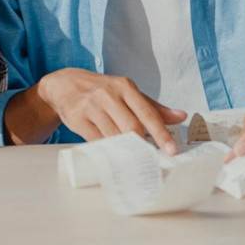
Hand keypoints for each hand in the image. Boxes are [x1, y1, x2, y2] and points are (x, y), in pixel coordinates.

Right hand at [40, 68, 186, 153]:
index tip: (171, 150)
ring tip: (135, 159)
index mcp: (124, 86)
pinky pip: (97, 141)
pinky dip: (108, 150)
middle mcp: (108, 95)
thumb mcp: (125, 91)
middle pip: (131, 127)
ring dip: (126, 150)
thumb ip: (152, 106)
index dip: (161, 133)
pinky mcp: (78, 119)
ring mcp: (91, 107)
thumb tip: (181, 116)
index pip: (147, 112)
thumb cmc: (101, 90)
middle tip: (153, 160)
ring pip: (114, 136)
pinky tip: (114, 154)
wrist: (64, 84)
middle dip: (144, 146)